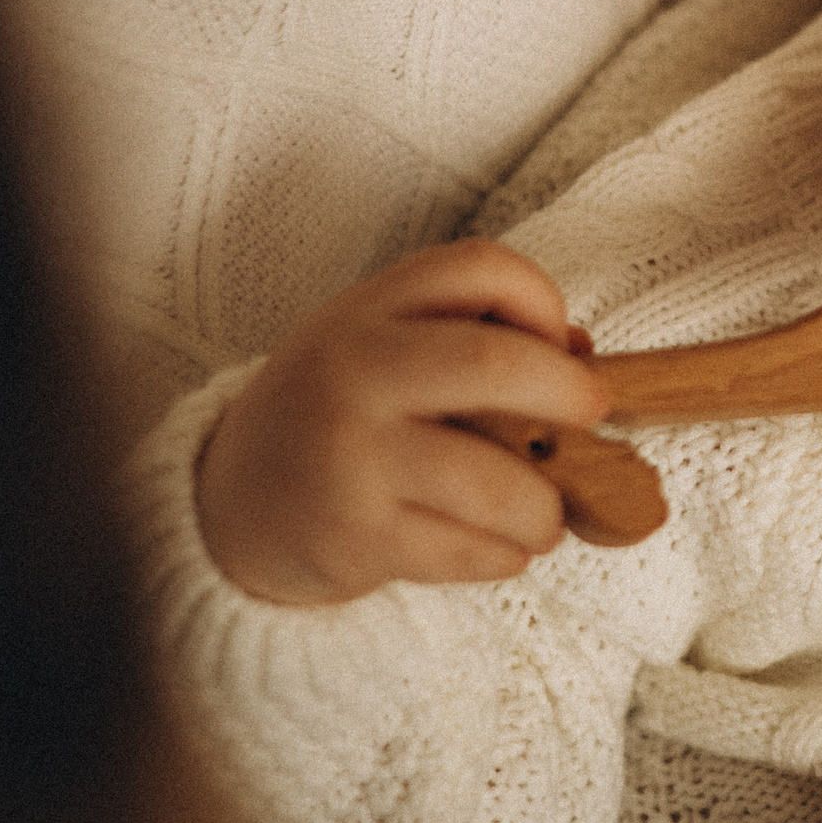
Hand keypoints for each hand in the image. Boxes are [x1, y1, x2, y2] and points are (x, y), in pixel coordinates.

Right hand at [195, 238, 608, 602]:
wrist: (229, 502)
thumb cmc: (337, 413)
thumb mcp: (380, 347)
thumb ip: (467, 338)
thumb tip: (583, 357)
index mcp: (369, 310)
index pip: (478, 267)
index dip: (542, 298)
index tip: (560, 343)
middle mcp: (355, 371)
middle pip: (495, 362)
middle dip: (568, 393)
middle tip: (592, 417)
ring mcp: (351, 457)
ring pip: (495, 481)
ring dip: (545, 506)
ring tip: (546, 516)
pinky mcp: (355, 537)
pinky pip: (466, 551)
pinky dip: (505, 555)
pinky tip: (502, 548)